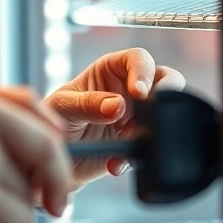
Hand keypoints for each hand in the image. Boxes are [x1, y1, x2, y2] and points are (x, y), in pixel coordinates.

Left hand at [43, 48, 184, 187]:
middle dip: (168, 92)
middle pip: (165, 79)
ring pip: (165, 112)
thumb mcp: (63, 107)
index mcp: (111, 70)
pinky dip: (136, 157)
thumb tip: (117, 106)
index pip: (137, 59)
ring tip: (127, 139)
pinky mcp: (137, 143)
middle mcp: (129, 90)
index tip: (139, 92)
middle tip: (154, 111)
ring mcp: (137, 117)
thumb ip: (87, 104)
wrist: (55, 158)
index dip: (143, 71)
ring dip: (153, 128)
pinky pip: (150, 147)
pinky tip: (115, 163)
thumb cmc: (54, 119)